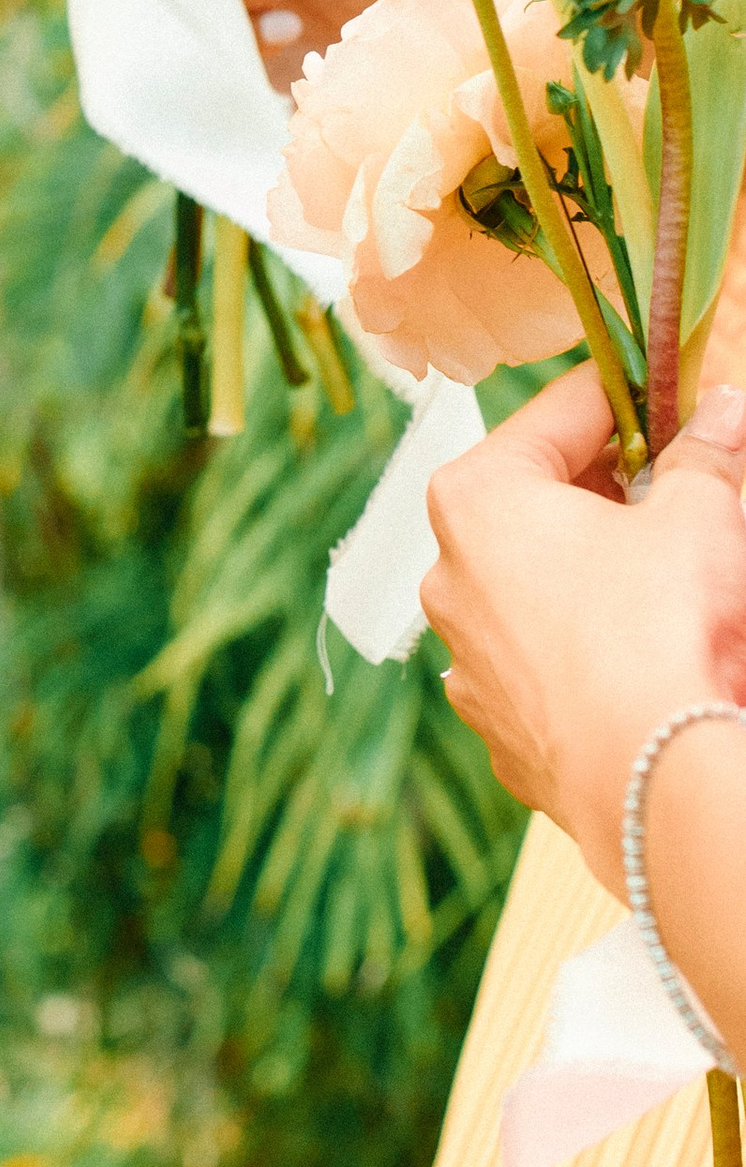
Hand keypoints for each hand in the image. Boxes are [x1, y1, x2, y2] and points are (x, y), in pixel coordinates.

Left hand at [423, 370, 745, 891]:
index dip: (631, 395)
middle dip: (612, 486)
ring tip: (665, 570)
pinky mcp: (496, 721)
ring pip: (535, 582)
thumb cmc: (660, 626)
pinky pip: (540, 657)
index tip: (676, 390)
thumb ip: (706, 454)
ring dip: (594, 565)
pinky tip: (637, 648)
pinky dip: (583, 641)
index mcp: (477, 497)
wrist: (650, 777)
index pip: (561, 412)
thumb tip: (725, 410)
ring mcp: (464, 654)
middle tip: (680, 479)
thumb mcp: (699, 518)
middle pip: (537, 498)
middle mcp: (448, 572)